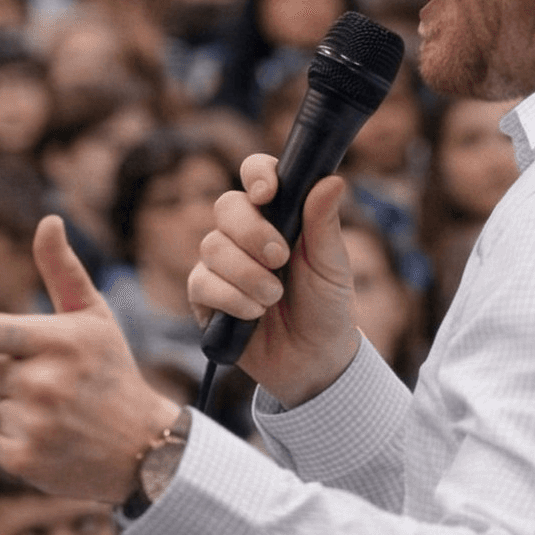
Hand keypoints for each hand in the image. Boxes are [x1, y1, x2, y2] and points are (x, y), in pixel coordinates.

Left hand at [0, 217, 180, 505]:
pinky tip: (47, 436)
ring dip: (5, 404)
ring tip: (52, 411)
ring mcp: (33, 423)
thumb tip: (47, 219)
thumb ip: (62, 271)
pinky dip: (8, 436)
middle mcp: (43, 382)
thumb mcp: (94, 319)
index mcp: (56, 340)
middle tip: (42, 378)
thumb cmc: (110, 372)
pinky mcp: (24, 459)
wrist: (144, 449)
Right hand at [188, 153, 360, 406]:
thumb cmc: (326, 306)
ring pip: (212, 246)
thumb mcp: (333, 266)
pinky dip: (231, 299)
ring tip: (273, 297)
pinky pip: (202, 283)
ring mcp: (220, 263)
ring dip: (247, 274)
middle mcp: (244, 233)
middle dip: (252, 233)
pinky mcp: (204, 295)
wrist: (312, 360)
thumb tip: (331, 179)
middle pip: (227, 206)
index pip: (256, 174)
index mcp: (278, 214)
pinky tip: (253, 314)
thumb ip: (324, 224)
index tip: (268, 194)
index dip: (257, 175)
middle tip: (280, 258)